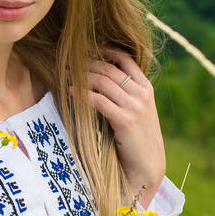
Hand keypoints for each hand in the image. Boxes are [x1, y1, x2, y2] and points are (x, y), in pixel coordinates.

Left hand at [80, 49, 164, 207]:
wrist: (148, 164)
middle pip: (110, 69)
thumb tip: (100, 78)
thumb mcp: (138, 110)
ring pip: (103, 82)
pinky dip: (83, 94)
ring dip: (82, 77)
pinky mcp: (125, 121)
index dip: (104, 51)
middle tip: (69, 64)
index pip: (125, 59)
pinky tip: (71, 93)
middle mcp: (142, 94)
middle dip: (87, 64)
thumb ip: (126, 94)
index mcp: (146, 88)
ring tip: (67, 77)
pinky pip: (99, 101)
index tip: (86, 50)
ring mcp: (135, 107)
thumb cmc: (137, 138)